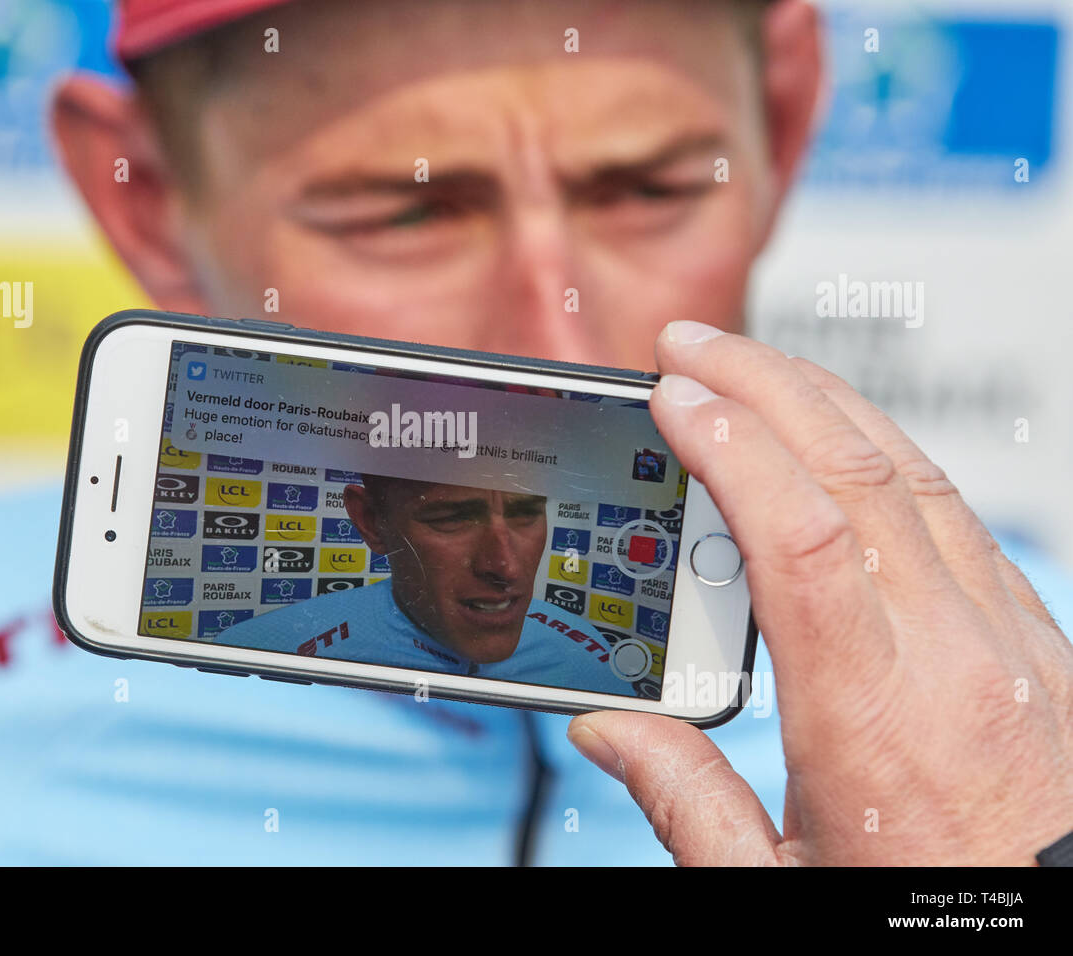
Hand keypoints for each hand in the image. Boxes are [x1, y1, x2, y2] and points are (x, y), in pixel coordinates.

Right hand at [568, 321, 1072, 864]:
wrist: (1060, 938)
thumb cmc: (929, 913)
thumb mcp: (778, 887)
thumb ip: (685, 801)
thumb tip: (607, 729)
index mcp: (873, 721)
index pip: (798, 537)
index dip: (730, 447)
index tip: (673, 396)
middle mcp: (953, 659)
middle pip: (857, 472)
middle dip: (764, 385)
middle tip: (691, 346)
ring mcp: (1009, 640)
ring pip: (916, 474)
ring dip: (826, 403)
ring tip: (754, 370)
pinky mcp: (1036, 641)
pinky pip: (955, 514)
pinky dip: (886, 454)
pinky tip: (840, 444)